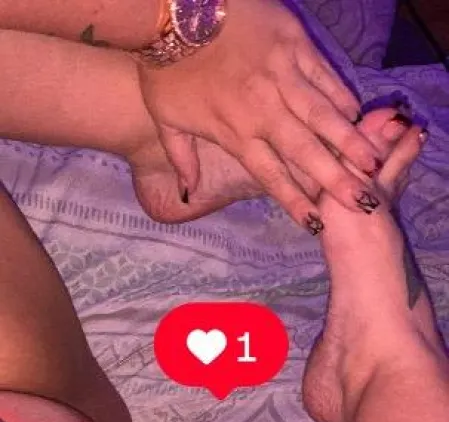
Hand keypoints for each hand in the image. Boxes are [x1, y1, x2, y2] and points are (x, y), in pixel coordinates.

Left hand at [136, 0, 382, 231]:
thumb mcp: (166, 119)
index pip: (271, 175)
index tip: (317, 224)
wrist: (171, 10)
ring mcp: (281, 75)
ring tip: (374, 164)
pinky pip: (324, 76)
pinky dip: (342, 97)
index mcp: (235, 132)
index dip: (295, 201)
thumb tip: (187, 194)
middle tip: (361, 203)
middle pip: (306, 151)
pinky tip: (360, 117)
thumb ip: (182, 159)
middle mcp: (263, 110)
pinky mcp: (292, 44)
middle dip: (335, 180)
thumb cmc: (165, 66)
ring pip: (323, 115)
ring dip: (350, 142)